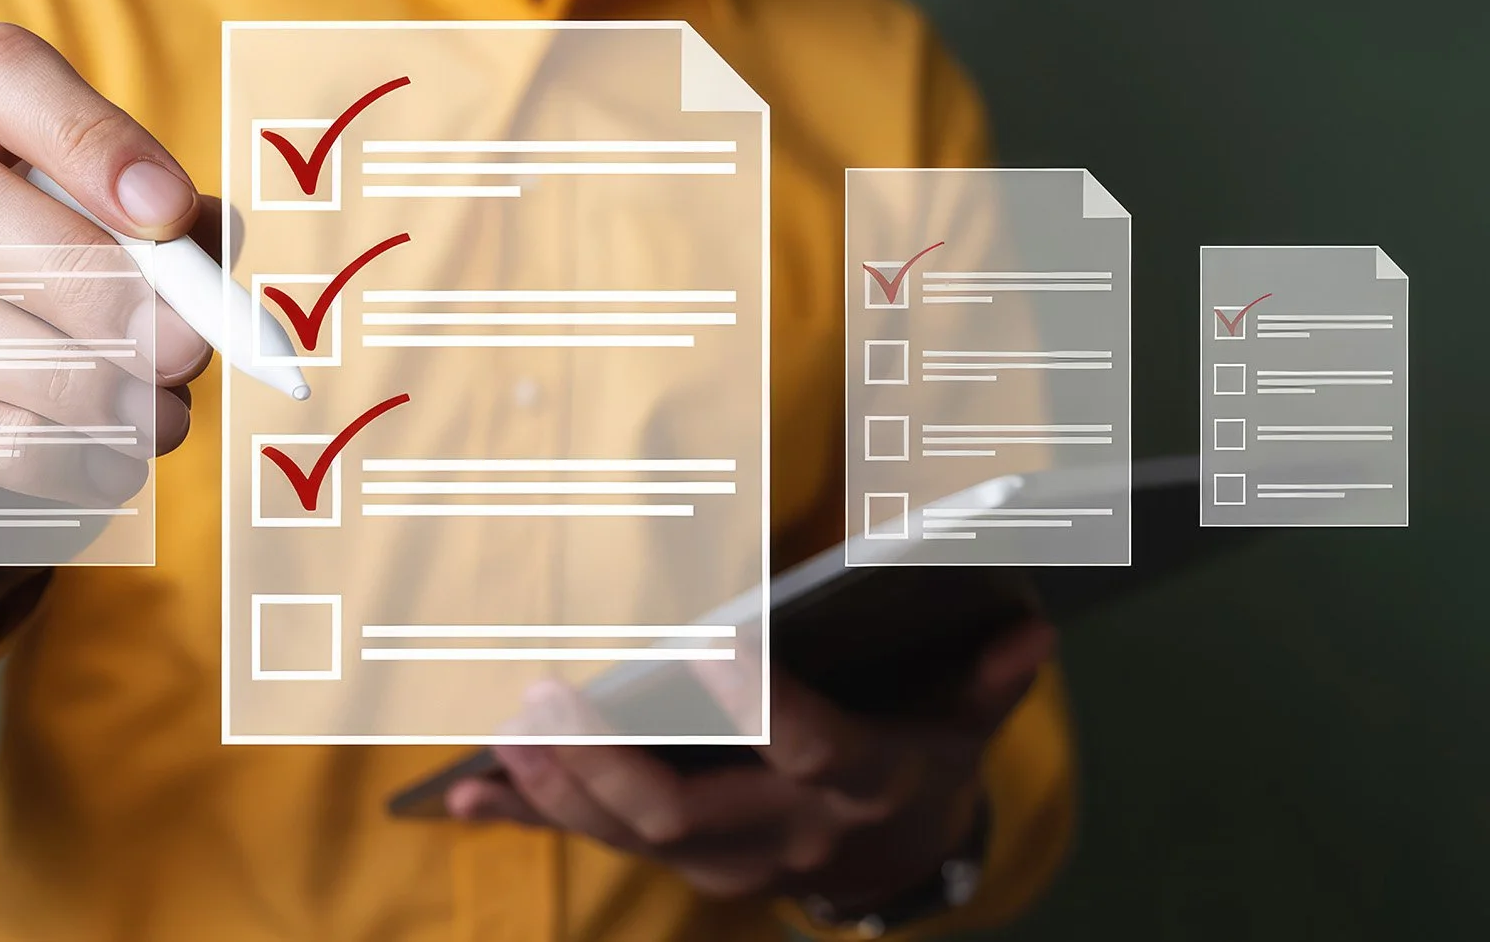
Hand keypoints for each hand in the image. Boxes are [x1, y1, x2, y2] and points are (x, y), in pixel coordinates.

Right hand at [0, 23, 210, 685]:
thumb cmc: (21, 405)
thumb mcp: (103, 324)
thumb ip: (160, 268)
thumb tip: (208, 235)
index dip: (87, 129)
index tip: (170, 214)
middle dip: (89, 274)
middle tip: (187, 348)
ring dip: (73, 377)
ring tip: (161, 428)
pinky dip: (26, 449)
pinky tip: (100, 476)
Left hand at [446, 619, 1056, 910]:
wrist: (891, 862)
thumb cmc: (917, 759)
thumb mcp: (958, 721)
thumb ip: (982, 678)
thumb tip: (1027, 627)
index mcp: (855, 786)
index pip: (807, 746)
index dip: (761, 703)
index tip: (712, 643)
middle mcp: (779, 835)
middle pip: (679, 815)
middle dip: (605, 760)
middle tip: (548, 694)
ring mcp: (721, 858)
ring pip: (624, 833)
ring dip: (553, 786)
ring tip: (502, 731)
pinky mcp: (676, 857)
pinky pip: (595, 838)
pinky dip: (527, 813)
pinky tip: (462, 793)